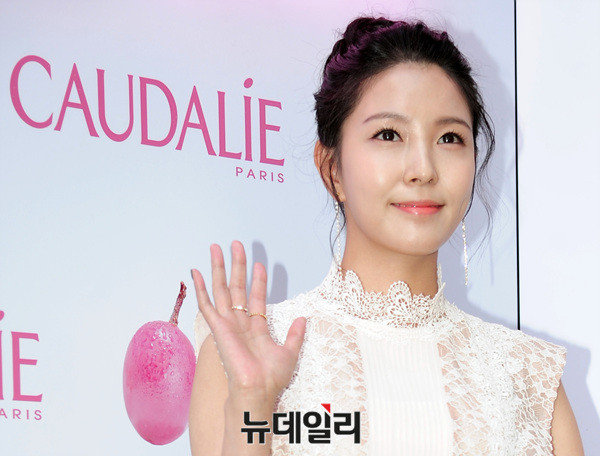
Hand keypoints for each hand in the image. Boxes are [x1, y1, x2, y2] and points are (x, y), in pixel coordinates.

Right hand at [191, 241, 305, 402]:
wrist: (258, 390)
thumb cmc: (271, 378)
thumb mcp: (290, 352)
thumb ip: (295, 335)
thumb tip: (303, 318)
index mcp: (255, 328)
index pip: (255, 297)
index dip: (258, 280)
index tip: (259, 263)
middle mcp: (239, 323)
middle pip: (236, 287)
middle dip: (236, 265)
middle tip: (235, 244)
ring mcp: (227, 324)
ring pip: (221, 290)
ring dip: (218, 268)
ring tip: (216, 247)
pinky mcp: (217, 328)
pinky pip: (206, 304)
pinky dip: (200, 288)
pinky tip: (196, 272)